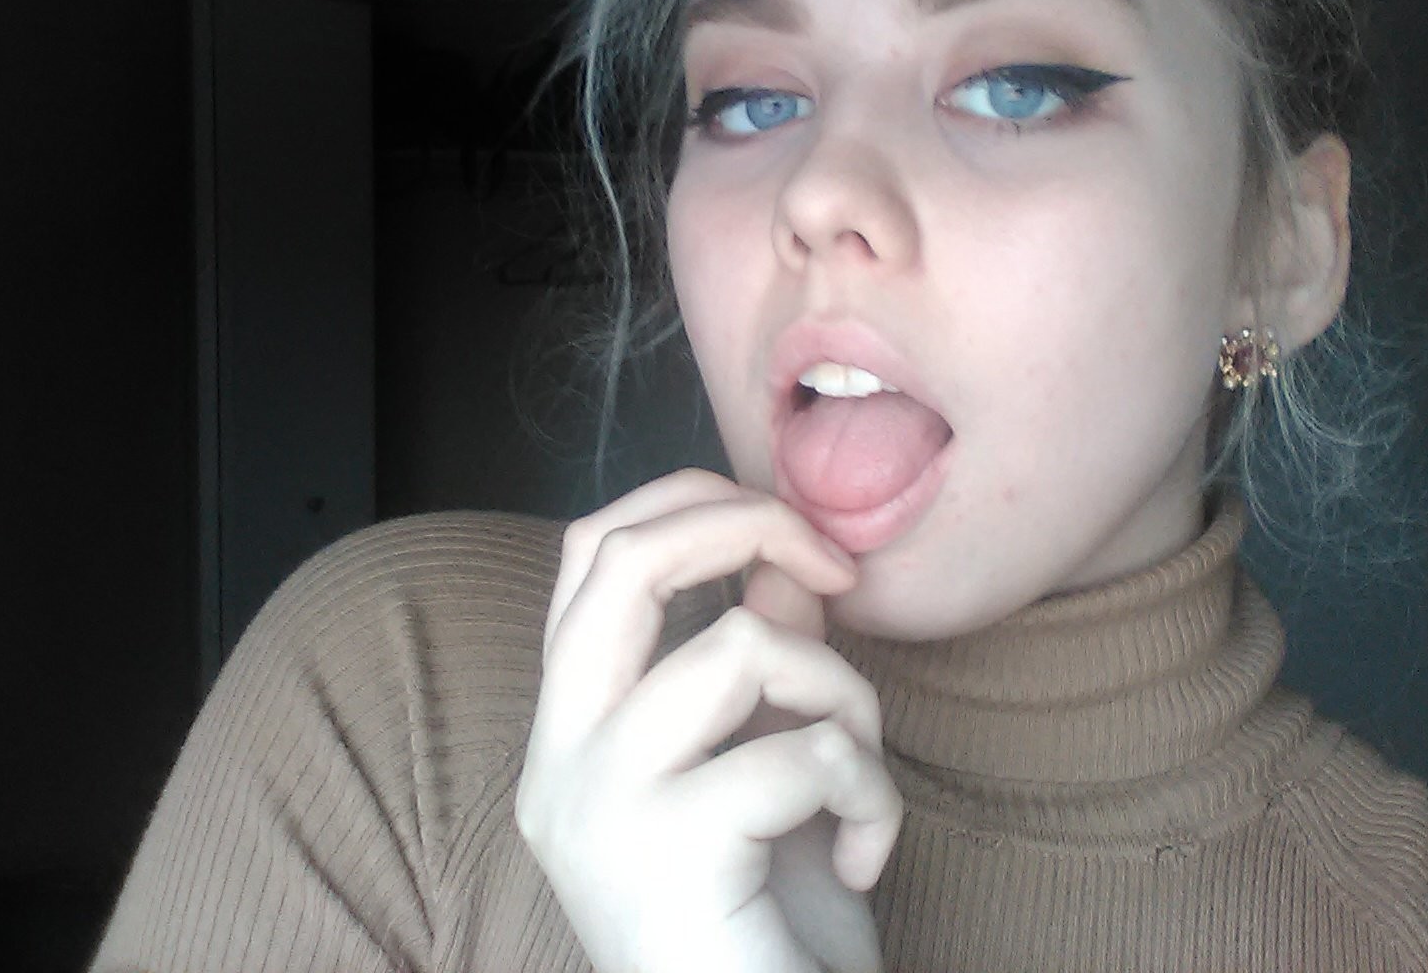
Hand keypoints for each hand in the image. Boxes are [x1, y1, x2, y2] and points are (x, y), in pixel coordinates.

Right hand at [515, 468, 902, 972]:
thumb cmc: (765, 925)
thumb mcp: (764, 767)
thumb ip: (760, 660)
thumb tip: (787, 558)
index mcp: (571, 729)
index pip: (590, 552)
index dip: (690, 502)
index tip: (791, 532)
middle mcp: (559, 761)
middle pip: (623, 559)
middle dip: (749, 526)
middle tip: (835, 571)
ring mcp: (598, 807)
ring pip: (742, 651)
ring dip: (844, 695)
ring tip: (860, 774)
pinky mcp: (662, 856)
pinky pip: (798, 755)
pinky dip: (869, 791)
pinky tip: (862, 858)